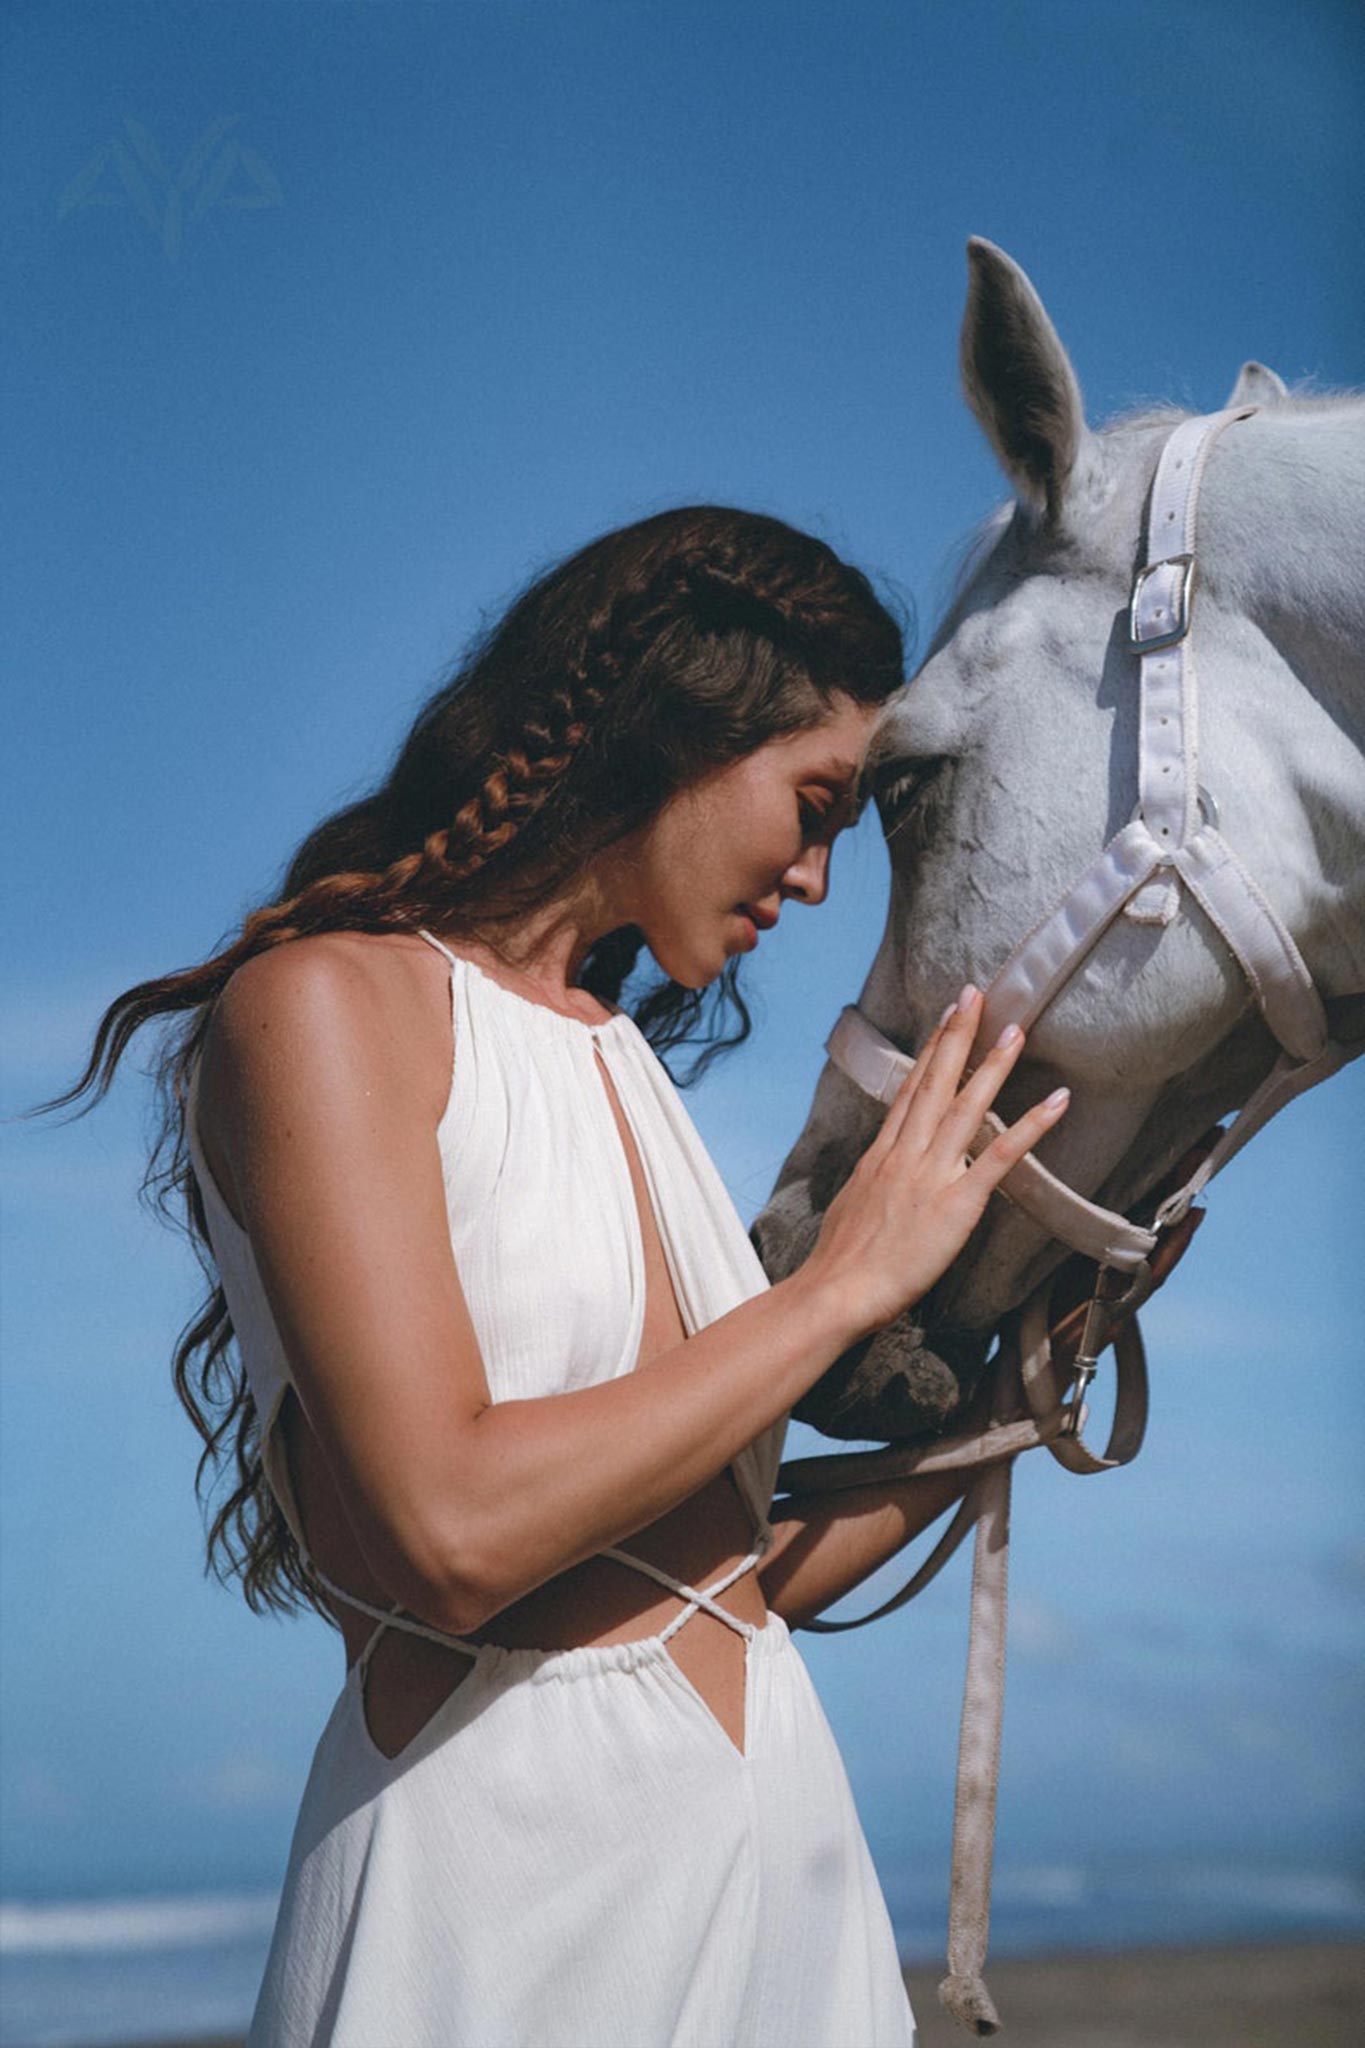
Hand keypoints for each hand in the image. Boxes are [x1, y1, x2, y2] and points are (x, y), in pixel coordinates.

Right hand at [804, 986, 1068, 1337]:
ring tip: (1015, 1029)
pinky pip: (1000, 1157)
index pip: (910, 1090)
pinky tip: (1056, 1103)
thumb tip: (878, 1177)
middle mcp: (905, 1154)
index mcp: (881, 1155)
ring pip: (966, 1107)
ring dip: (993, 1065)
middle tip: (975, 994)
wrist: (836, 1291)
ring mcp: (931, 1174)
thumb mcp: (850, 1208)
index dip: (930, 1050)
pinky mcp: (956, 1202)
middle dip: (957, 1035)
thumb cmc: (840, 1264)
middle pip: (934, 1082)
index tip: (946, 1017)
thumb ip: (871, 1185)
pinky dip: (1030, 1126)